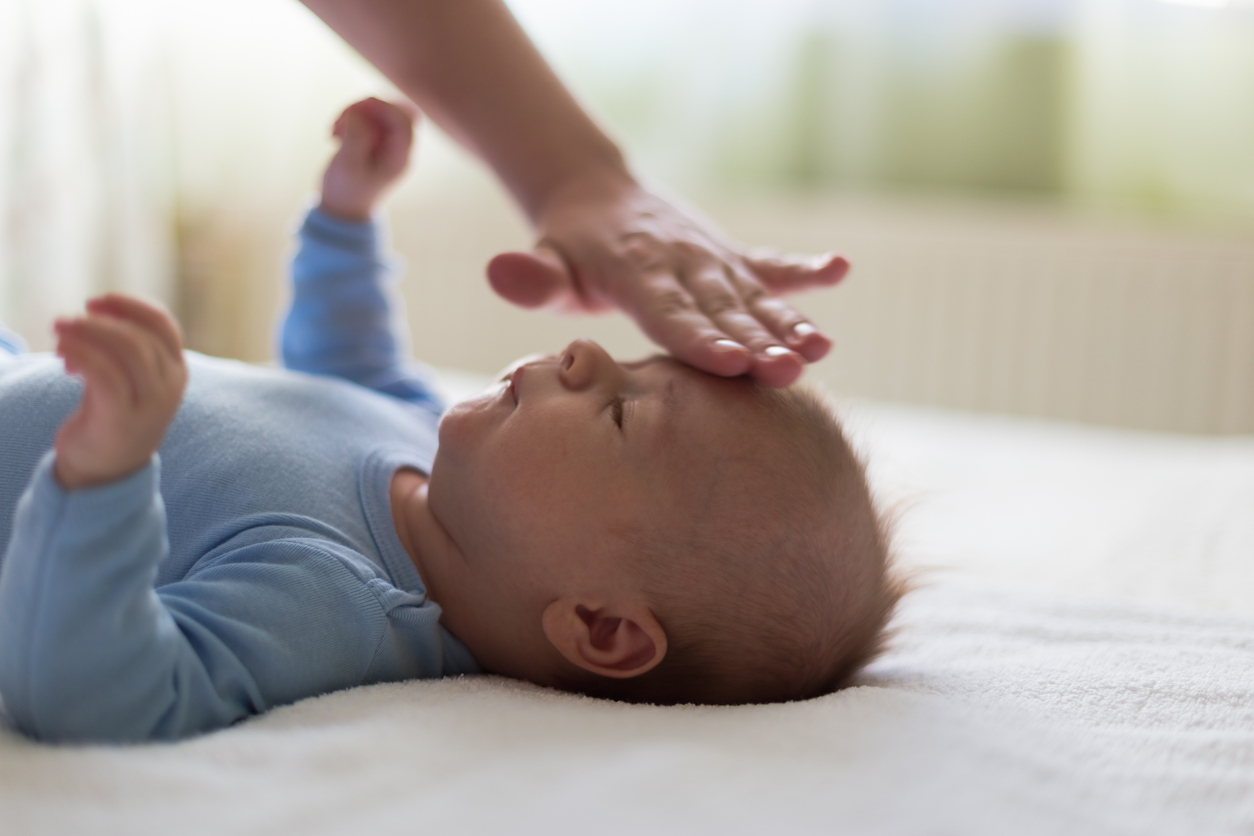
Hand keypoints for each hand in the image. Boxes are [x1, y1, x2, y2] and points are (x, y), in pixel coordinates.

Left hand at [53, 294, 187, 489]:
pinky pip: (107, 376)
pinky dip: (83, 358)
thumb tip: (97, 311)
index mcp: (175, 371)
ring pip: (128, 353)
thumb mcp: (125, 377)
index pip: (163, 325)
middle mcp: (170, 387)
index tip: (96, 301)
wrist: (105, 471)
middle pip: (140, 337)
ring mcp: (151, 406)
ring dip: (87, 336)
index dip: (130, 306)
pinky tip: (63, 359)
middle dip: (100, 322)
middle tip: (63, 320)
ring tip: (58, 334)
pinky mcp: (123, 421)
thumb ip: (122, 348)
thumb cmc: (110, 415)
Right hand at [319, 97, 417, 221]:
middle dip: (369, 107)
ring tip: (333, 130)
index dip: (384, 107)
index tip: (358, 106)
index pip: (405, 122)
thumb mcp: (347, 166)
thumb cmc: (346, 192)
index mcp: (400, 158)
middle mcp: (399, 149)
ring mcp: (387, 142)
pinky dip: (349, 118)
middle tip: (344, 117)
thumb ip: (355, 138)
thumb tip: (359, 112)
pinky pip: (366, 116)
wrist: (341, 208)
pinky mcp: (374, 138)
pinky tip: (334, 134)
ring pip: (379, 110)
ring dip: (354, 112)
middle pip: (398, 111)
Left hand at [486, 177, 848, 387]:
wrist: (598, 193)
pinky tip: (839, 268)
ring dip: (789, 321)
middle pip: (722, 309)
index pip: (669, 312)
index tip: (729, 364)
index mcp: (636, 270)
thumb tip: (501, 271)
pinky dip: (804, 269)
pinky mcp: (731, 257)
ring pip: (754, 295)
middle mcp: (682, 262)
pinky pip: (771, 264)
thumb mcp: (546, 262)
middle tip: (788, 371)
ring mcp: (712, 258)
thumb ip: (533, 278)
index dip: (699, 338)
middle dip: (757, 341)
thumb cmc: (568, 250)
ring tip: (821, 348)